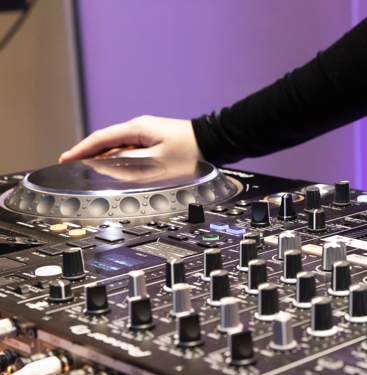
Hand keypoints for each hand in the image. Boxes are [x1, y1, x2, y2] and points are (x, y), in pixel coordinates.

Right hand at [59, 116, 202, 162]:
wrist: (214, 140)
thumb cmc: (190, 150)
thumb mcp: (157, 160)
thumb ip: (129, 163)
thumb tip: (106, 164)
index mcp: (137, 128)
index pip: (101, 139)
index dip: (81, 149)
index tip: (65, 158)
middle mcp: (139, 127)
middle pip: (107, 141)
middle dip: (88, 153)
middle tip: (71, 164)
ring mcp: (147, 133)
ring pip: (118, 146)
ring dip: (104, 156)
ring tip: (89, 168)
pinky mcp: (155, 139)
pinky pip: (130, 148)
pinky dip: (119, 157)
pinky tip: (115, 166)